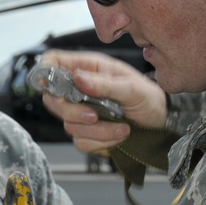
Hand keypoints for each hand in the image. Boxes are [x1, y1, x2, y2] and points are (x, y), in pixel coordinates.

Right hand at [38, 49, 165, 155]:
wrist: (161, 122)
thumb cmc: (148, 97)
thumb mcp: (132, 87)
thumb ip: (104, 83)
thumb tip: (77, 77)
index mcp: (87, 68)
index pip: (52, 62)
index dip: (44, 71)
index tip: (49, 86)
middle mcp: (79, 89)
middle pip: (52, 99)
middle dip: (71, 112)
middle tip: (94, 116)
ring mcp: (81, 112)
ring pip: (68, 125)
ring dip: (97, 130)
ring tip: (122, 126)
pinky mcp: (86, 134)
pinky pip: (81, 142)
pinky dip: (102, 142)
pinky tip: (119, 135)